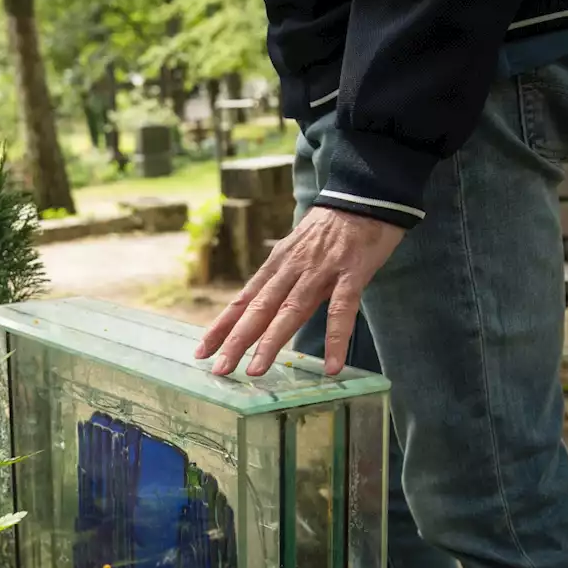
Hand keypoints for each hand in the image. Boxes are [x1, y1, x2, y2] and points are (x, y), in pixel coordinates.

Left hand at [195, 207, 404, 375]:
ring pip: (290, 311)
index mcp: (277, 265)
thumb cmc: (330, 229)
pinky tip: (331, 367)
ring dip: (272, 343)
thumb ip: (280, 277)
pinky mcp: (351, 273)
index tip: (202, 351)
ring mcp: (320, 271)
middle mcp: (292, 269)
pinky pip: (342, 311)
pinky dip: (335, 340)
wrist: (364, 196)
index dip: (221, 326)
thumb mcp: (296, 250)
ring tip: (255, 371)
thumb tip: (259, 305)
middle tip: (220, 369)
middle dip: (236, 340)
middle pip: (258, 309)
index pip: (243, 300)